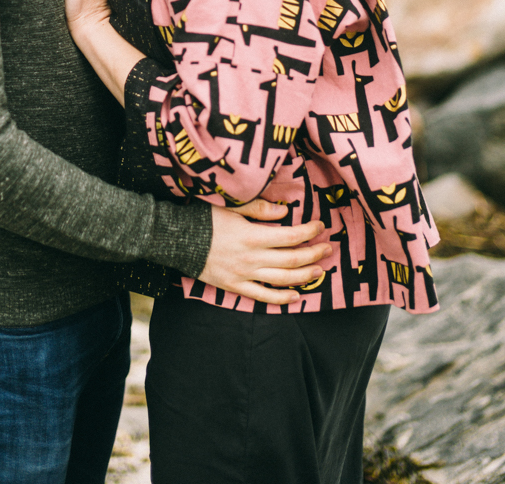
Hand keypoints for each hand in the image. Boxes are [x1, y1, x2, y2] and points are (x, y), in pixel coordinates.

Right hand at [201, 202, 331, 305]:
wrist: (176, 240)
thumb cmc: (204, 218)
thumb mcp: (230, 205)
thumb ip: (259, 208)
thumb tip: (285, 211)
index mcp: (251, 235)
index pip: (289, 236)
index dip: (308, 232)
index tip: (320, 226)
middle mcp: (250, 258)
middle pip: (291, 260)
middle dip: (313, 254)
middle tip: (328, 249)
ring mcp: (243, 275)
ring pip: (282, 280)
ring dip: (304, 276)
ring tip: (319, 270)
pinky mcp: (234, 287)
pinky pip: (262, 296)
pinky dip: (281, 298)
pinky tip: (295, 296)